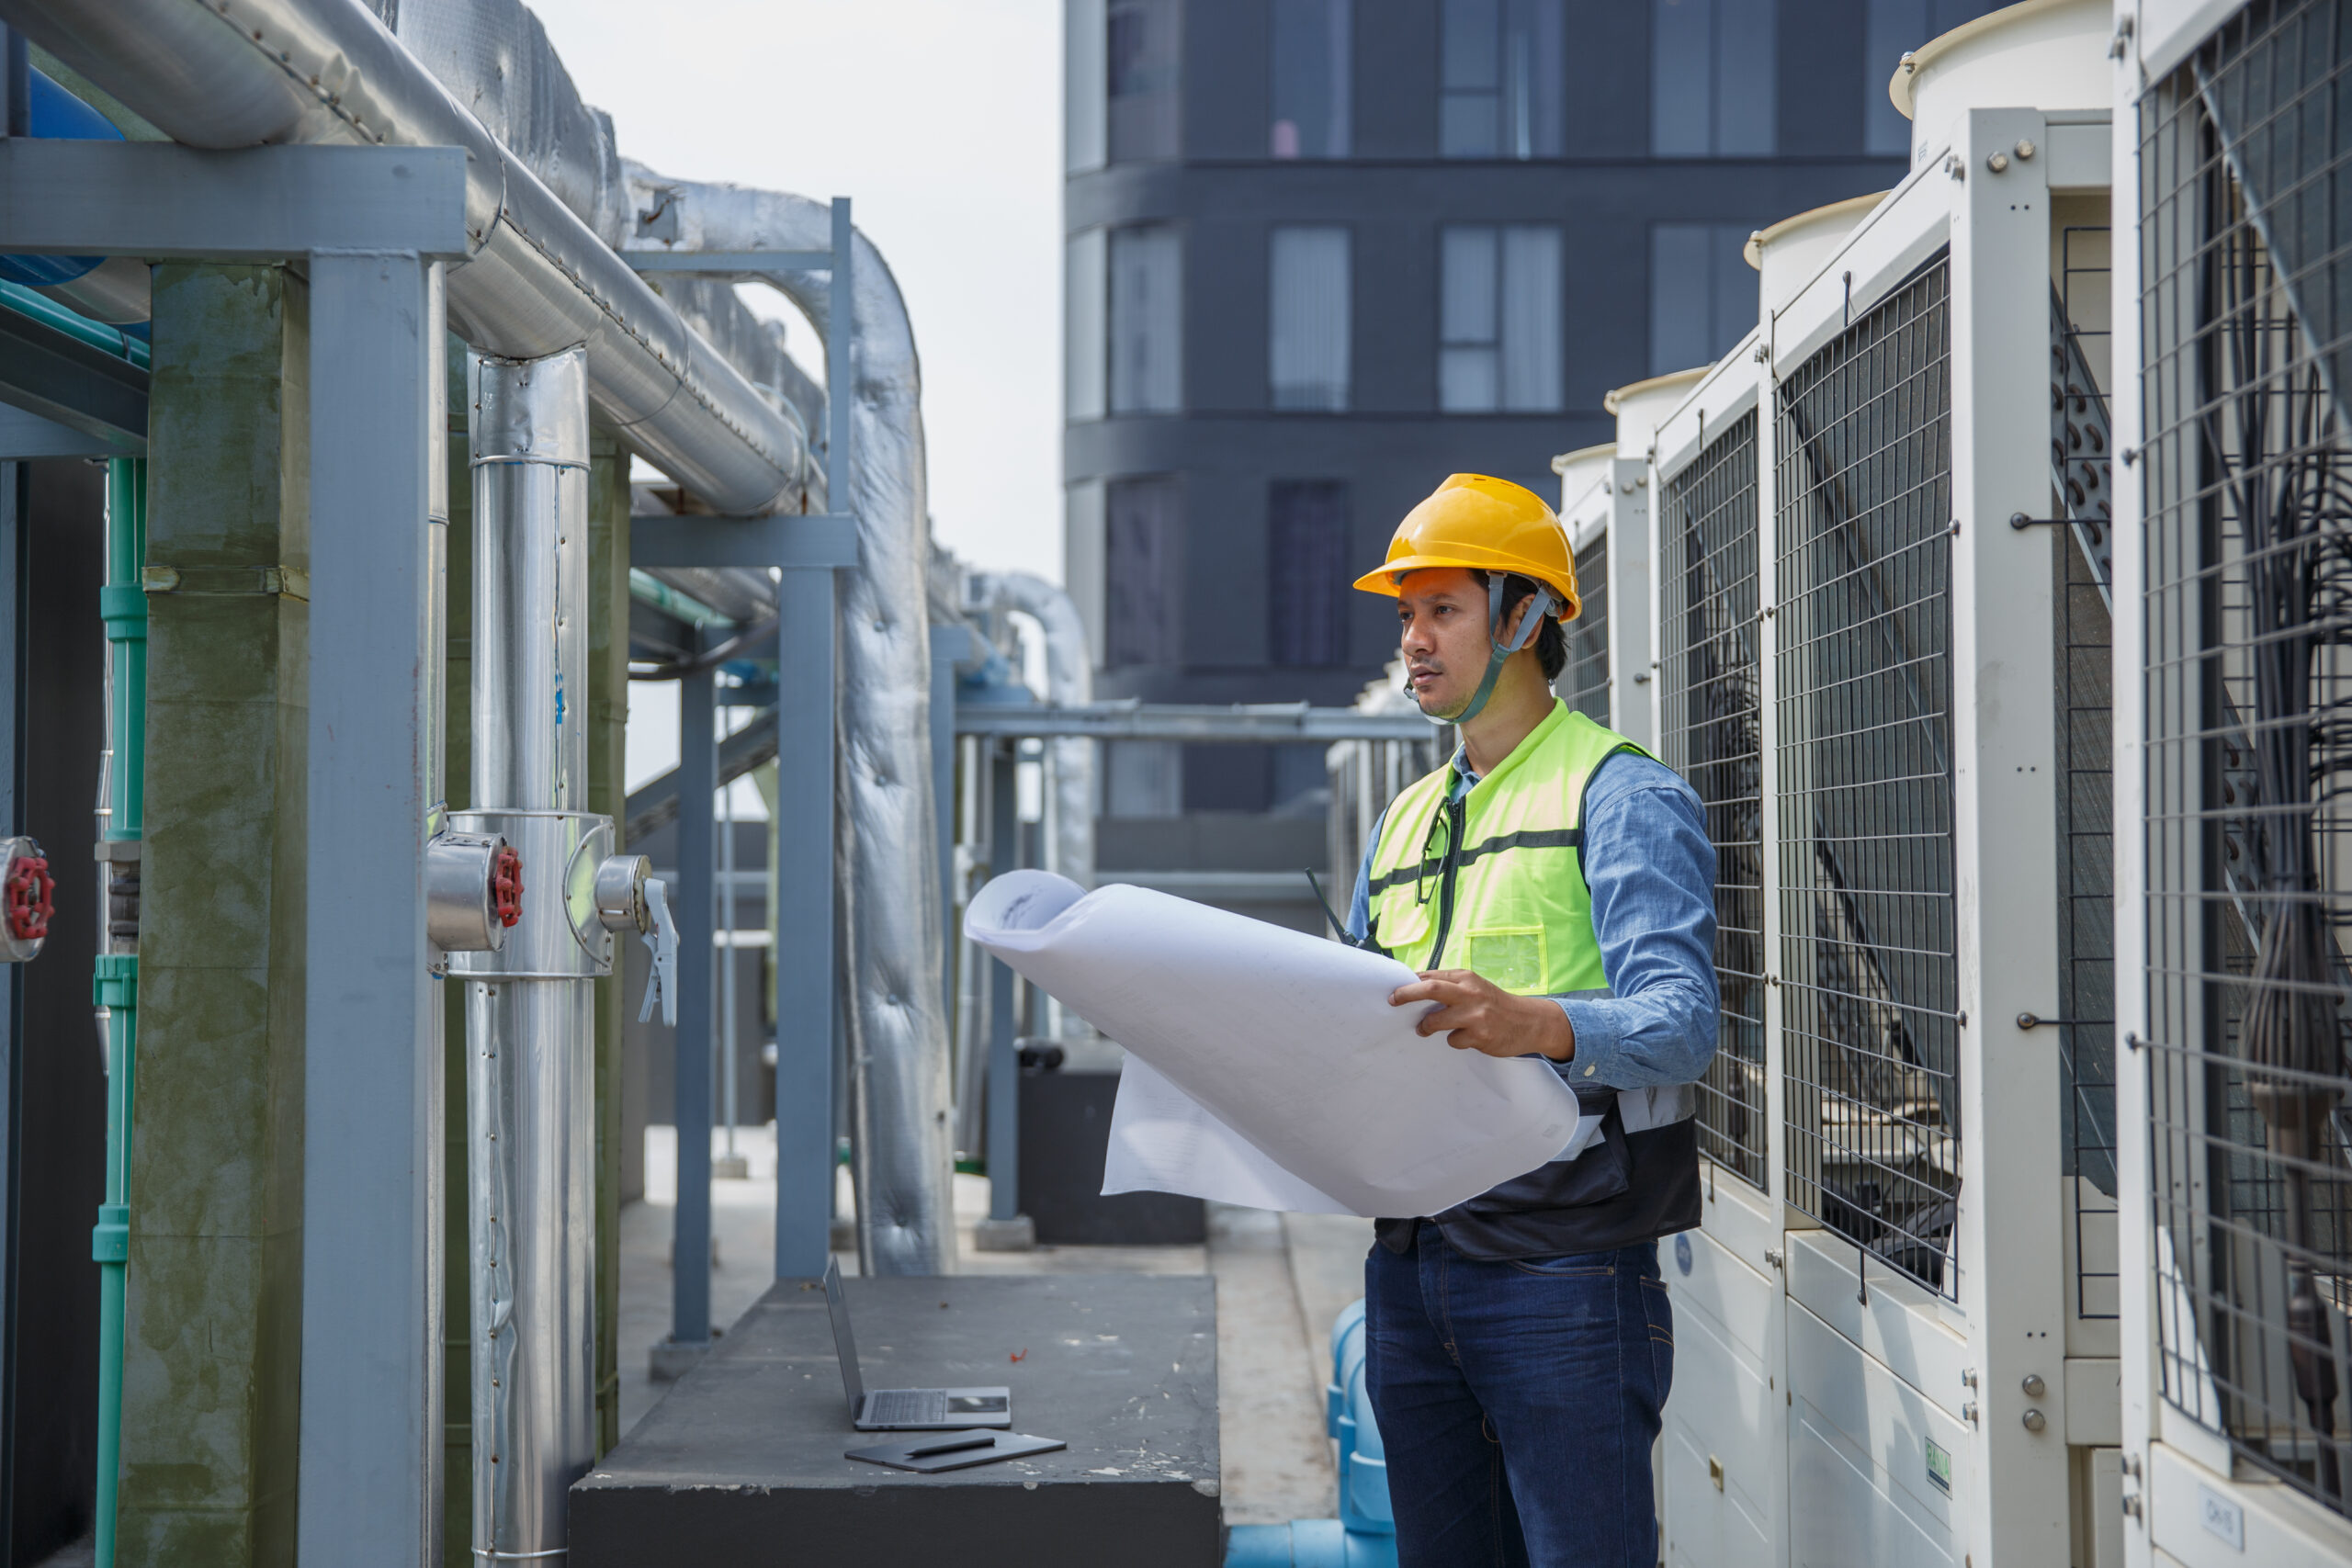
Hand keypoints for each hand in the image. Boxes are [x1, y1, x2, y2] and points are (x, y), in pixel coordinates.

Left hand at [1389, 969, 1574, 1061]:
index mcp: (1466, 978)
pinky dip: (1454, 1041)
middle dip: (1407, 994)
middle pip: (1430, 989)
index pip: (1431, 976)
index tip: (1394, 990)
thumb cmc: (1496, 1004)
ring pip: (1436, 1020)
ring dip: (1425, 1026)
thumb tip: (1416, 985)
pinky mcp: (1480, 1035)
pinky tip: (1466, 1038)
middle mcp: (1470, 993)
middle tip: (1393, 1001)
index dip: (1409, 983)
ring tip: (1423, 1029)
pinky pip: (1453, 1041)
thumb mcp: (1475, 987)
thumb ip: (1450, 986)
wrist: (1530, 1022)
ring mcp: (1476, 1015)